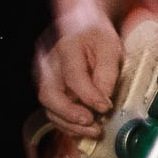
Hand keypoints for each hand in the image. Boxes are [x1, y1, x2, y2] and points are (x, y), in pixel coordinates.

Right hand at [35, 10, 121, 134]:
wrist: (82, 26)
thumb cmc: (96, 35)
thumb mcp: (110, 47)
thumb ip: (107, 73)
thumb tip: (103, 100)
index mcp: (66, 49)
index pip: (73, 77)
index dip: (89, 96)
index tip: (106, 107)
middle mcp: (49, 65)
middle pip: (50, 95)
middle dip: (70, 115)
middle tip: (92, 123)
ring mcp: (46, 79)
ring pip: (50, 108)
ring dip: (70, 124)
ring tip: (94, 130)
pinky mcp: (51, 91)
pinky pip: (54, 112)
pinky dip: (68, 124)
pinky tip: (84, 129)